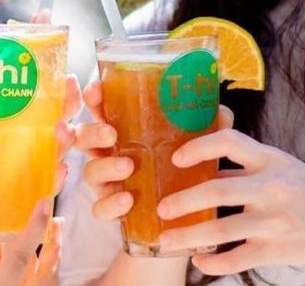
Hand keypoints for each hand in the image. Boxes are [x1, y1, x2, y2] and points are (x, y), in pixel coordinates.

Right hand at [76, 81, 233, 221]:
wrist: (180, 214)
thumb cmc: (178, 166)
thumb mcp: (190, 143)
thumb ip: (203, 127)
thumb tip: (220, 111)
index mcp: (121, 129)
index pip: (100, 108)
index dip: (93, 97)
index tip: (96, 89)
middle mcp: (107, 152)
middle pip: (84, 137)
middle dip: (93, 132)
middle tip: (111, 133)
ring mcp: (106, 180)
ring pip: (90, 171)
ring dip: (105, 167)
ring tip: (127, 166)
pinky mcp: (110, 208)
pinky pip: (99, 208)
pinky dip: (110, 204)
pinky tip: (127, 200)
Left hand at [155, 109, 304, 275]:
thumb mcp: (281, 167)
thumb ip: (244, 169)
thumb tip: (201, 169)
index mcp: (270, 160)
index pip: (228, 142)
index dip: (198, 147)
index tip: (176, 159)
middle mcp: (271, 187)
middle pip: (217, 190)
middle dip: (182, 201)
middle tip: (161, 208)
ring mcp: (274, 221)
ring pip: (220, 229)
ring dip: (187, 236)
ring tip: (165, 240)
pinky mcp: (277, 250)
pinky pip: (236, 258)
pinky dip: (213, 261)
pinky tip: (199, 260)